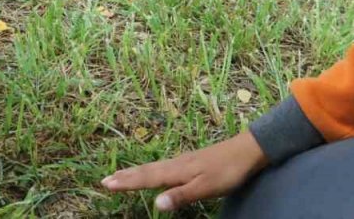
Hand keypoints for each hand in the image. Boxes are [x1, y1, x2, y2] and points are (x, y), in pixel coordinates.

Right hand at [101, 131, 268, 211]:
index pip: (147, 178)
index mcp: (177, 171)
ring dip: (136, 173)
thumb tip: (155, 204)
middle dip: (126, 176)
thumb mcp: (206, 188)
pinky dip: (151, 171)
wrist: (247, 151)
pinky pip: (163, 167)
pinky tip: (153, 172)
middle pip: (146, 171)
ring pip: (154, 168)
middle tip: (105, 180)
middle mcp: (176, 164)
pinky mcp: (191, 162)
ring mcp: (183, 161)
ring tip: (121, 175)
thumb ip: (181, 196)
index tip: (107, 184)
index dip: (127, 182)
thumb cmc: (228, 172)